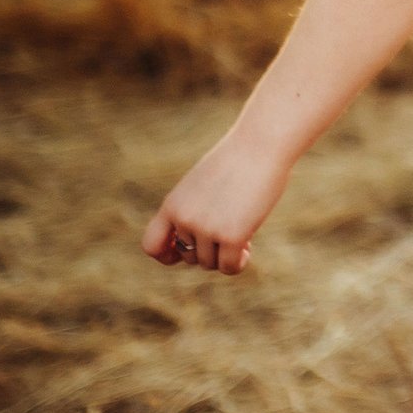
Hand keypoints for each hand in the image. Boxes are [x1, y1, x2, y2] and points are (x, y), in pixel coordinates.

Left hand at [141, 131, 289, 276]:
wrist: (260, 145)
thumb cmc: (237, 161)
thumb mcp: (204, 185)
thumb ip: (194, 211)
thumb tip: (197, 247)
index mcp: (172, 204)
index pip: (152, 245)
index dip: (168, 254)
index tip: (186, 250)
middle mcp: (184, 218)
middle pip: (188, 256)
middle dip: (208, 250)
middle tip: (229, 232)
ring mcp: (206, 228)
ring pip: (209, 263)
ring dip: (225, 255)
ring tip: (243, 235)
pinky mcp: (231, 235)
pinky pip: (228, 267)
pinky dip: (237, 263)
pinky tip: (248, 248)